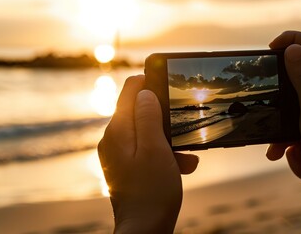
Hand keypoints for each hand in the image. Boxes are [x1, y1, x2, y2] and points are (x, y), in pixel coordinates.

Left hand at [98, 75, 198, 232]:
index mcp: (118, 131)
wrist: (145, 228)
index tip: (169, 81)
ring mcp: (119, 153)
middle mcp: (114, 139)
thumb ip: (148, 117)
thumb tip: (144, 91)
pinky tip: (181, 167)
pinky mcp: (127, 165)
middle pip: (140, 112)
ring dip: (170, 140)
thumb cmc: (152, 191)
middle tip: (184, 127)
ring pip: (148, 132)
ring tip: (187, 157)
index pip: (129, 91)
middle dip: (166, 118)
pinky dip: (164, 154)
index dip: (149, 81)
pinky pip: (147, 150)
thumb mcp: (156, 149)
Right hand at [266, 31, 300, 232]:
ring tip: (280, 149)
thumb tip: (293, 49)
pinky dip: (292, 152)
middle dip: (277, 89)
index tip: (270, 49)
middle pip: (293, 77)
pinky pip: (291, 137)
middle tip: (265, 96)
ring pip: (286, 113)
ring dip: (280, 134)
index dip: (290, 40)